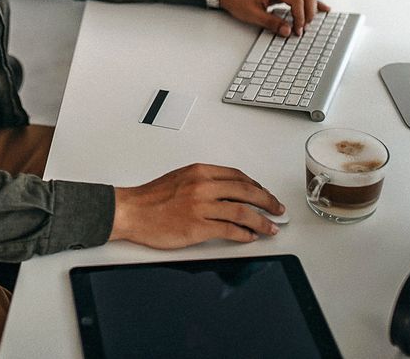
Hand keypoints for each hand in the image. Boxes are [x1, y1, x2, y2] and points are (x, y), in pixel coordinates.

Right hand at [109, 163, 283, 247]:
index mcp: (199, 171)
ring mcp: (201, 207)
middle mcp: (203, 186)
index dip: (256, 186)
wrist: (131, 211)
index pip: (237, 176)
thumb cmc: (151, 198)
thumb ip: (204, 182)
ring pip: (243, 212)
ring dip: (262, 221)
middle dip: (267, 201)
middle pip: (246, 191)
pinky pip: (230, 230)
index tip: (265, 194)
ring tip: (271, 227)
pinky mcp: (198, 227)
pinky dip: (244, 234)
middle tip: (277, 209)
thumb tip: (229, 192)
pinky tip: (250, 237)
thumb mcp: (181, 179)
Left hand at [219, 0, 328, 36]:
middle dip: (310, 10)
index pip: (297, 0)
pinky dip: (311, 1)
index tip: (297, 30)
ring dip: (312, 5)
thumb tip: (288, 31)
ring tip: (311, 21)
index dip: (300, 17)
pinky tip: (322, 8)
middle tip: (304, 26)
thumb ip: (271, 23)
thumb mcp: (252, 14)